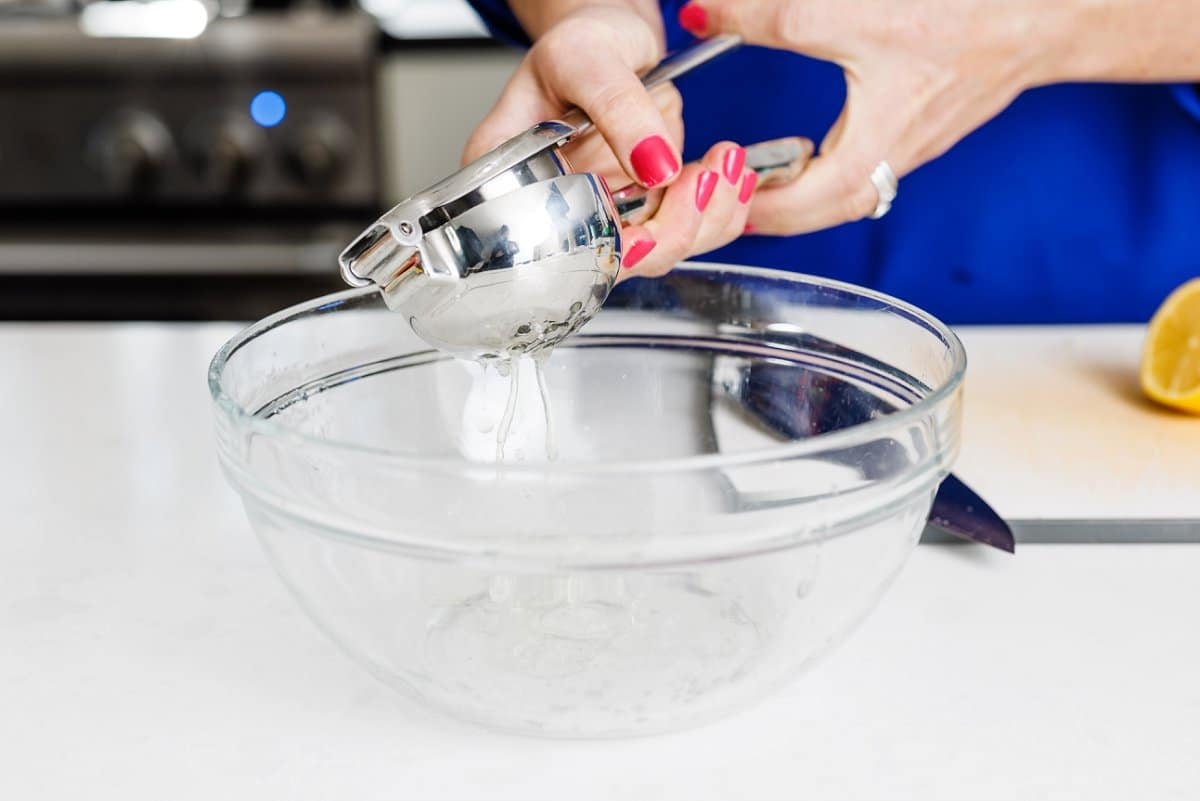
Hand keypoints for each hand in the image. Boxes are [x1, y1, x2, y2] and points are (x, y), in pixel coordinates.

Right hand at [463, 5, 760, 277]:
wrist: (615, 37)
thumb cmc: (581, 42)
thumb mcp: (588, 59)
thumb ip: (618, 109)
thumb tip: (655, 166)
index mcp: (511, 186)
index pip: (555, 248)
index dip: (605, 253)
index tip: (648, 235)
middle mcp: (554, 211)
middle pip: (615, 259)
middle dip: (671, 228)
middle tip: (704, 176)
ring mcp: (602, 214)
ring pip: (659, 250)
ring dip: (706, 216)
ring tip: (725, 160)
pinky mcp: (643, 208)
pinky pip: (687, 228)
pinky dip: (719, 208)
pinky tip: (732, 174)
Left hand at [677, 0, 1061, 233]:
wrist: (1048, 8)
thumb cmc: (964, 15)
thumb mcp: (845, 12)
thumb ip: (767, 16)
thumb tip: (702, 11)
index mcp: (874, 150)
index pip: (799, 206)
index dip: (752, 207)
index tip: (716, 196)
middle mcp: (895, 159)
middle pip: (824, 211)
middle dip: (775, 210)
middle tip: (734, 196)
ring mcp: (914, 143)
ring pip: (848, 191)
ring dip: (805, 192)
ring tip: (765, 177)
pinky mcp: (925, 121)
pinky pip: (869, 165)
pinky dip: (832, 167)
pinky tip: (814, 147)